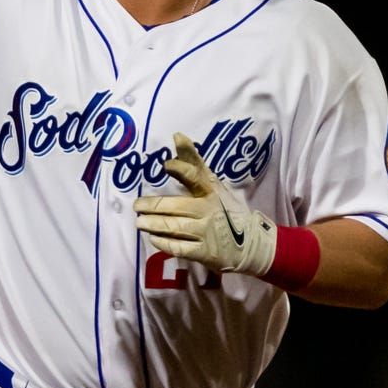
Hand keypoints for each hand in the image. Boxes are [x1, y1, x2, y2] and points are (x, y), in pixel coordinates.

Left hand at [133, 132, 277, 274]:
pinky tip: (154, 238)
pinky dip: (163, 243)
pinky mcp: (205, 252)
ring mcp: (206, 232)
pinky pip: (179, 247)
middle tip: (137, 207)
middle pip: (174, 207)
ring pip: (173, 227)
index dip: (181, 169)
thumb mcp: (213, 184)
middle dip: (152, 206)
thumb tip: (177, 135)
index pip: (195, 176)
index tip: (166, 165)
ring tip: (140, 223)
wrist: (251, 243)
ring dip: (153, 224)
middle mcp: (208, 210)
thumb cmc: (224, 209)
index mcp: (210, 191)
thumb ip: (193, 163)